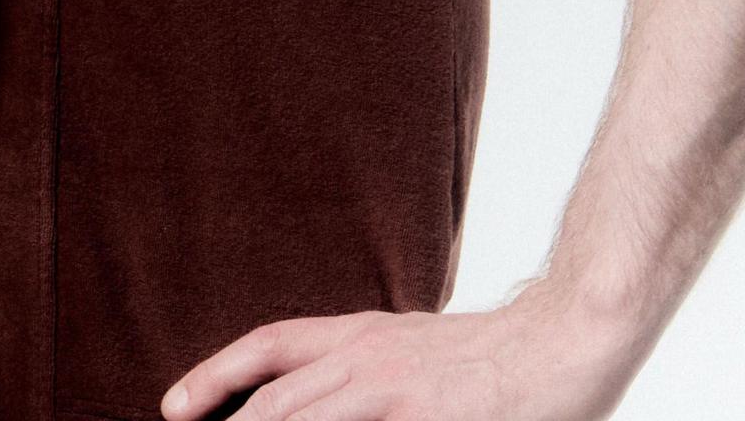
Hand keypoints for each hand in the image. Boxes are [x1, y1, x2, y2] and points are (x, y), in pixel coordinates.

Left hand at [163, 291, 643, 420]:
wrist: (570, 332)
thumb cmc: (496, 354)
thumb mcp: (413, 349)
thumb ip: (364, 373)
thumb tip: (328, 399)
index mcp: (359, 333)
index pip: (267, 347)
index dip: (213, 376)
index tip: (174, 406)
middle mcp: (366, 357)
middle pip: (274, 401)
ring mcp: (396, 390)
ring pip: (302, 420)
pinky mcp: (429, 417)